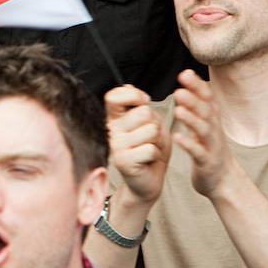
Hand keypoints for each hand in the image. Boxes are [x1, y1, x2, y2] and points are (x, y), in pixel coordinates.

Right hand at [105, 84, 170, 204]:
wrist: (148, 179)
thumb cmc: (149, 149)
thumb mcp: (149, 123)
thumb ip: (140, 106)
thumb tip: (128, 87)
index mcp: (114, 118)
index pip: (114, 96)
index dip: (134, 95)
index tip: (144, 102)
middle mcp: (110, 130)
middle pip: (143, 112)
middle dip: (156, 124)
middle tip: (150, 137)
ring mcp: (115, 146)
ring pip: (150, 130)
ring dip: (157, 141)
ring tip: (149, 149)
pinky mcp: (123, 161)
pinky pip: (151, 149)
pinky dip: (155, 154)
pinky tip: (148, 160)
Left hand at [171, 69, 242, 198]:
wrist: (223, 181)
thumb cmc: (209, 150)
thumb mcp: (205, 126)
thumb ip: (197, 107)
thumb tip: (187, 82)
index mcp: (212, 121)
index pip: (207, 99)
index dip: (198, 86)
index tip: (185, 73)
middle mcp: (214, 130)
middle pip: (206, 112)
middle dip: (194, 99)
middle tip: (179, 88)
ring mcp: (212, 146)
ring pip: (203, 130)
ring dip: (191, 119)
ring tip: (178, 110)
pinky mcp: (207, 162)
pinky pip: (198, 152)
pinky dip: (188, 144)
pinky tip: (177, 138)